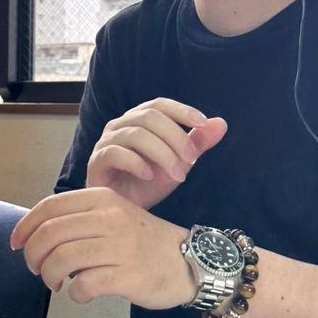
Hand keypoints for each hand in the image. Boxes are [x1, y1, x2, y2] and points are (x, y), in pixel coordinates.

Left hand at [10, 187, 195, 309]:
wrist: (189, 261)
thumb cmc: (144, 241)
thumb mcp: (114, 215)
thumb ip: (80, 220)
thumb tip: (36, 237)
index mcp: (103, 198)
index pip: (50, 206)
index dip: (25, 226)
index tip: (16, 243)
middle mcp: (110, 218)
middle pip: (51, 234)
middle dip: (34, 256)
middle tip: (37, 269)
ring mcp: (120, 246)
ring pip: (63, 259)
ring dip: (50, 276)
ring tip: (57, 283)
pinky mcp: (129, 275)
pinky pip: (85, 285)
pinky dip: (75, 294)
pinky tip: (82, 293)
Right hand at [87, 98, 227, 209]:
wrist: (124, 213)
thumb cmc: (148, 184)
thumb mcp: (179, 163)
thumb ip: (197, 144)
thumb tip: (221, 123)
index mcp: (139, 120)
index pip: (159, 104)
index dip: (181, 110)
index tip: (203, 123)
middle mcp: (120, 125)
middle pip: (149, 117)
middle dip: (175, 137)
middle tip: (192, 161)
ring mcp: (105, 142)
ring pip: (135, 134)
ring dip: (162, 153)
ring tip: (177, 175)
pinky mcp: (96, 162)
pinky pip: (115, 153)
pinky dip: (136, 162)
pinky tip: (149, 176)